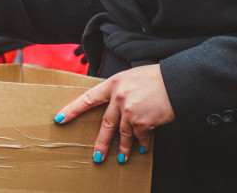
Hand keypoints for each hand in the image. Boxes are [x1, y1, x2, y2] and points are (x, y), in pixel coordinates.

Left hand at [54, 64, 174, 163]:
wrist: (176, 82)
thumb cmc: (156, 78)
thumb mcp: (133, 78)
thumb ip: (121, 90)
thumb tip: (117, 105)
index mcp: (114, 83)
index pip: (88, 98)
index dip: (73, 109)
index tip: (60, 118)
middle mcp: (118, 97)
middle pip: (105, 123)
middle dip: (101, 142)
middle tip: (97, 156)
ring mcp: (129, 110)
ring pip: (123, 134)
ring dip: (123, 148)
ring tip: (122, 158)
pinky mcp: (141, 121)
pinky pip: (140, 136)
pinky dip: (142, 143)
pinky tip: (143, 148)